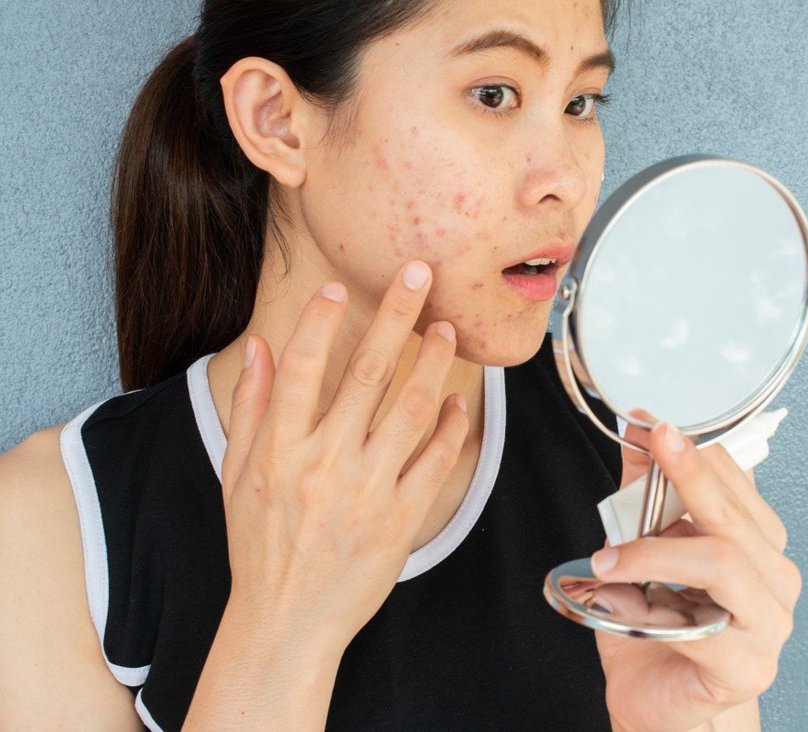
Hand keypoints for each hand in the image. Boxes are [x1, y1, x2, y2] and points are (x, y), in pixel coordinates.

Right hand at [219, 261, 469, 649]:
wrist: (287, 622)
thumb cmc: (260, 546)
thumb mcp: (238, 476)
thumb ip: (252, 408)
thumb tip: (261, 347)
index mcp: (280, 451)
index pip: (302, 368)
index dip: (319, 321)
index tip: (337, 287)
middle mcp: (324, 465)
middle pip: (368, 374)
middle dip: (395, 315)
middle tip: (419, 274)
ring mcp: (366, 492)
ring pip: (410, 410)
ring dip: (433, 363)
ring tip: (446, 330)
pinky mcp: (401, 520)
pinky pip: (435, 462)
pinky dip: (449, 426)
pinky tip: (456, 402)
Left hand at [593, 416, 800, 731]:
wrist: (661, 702)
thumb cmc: (658, 629)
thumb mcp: (642, 551)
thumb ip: (643, 497)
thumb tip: (634, 436)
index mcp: (759, 543)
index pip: (737, 482)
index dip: (695, 449)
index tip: (653, 424)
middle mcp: (775, 578)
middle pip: (733, 516)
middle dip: (688, 473)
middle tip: (651, 443)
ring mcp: (770, 623)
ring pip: (723, 561)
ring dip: (657, 550)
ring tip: (609, 558)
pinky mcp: (750, 666)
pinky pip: (704, 625)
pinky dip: (655, 609)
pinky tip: (622, 601)